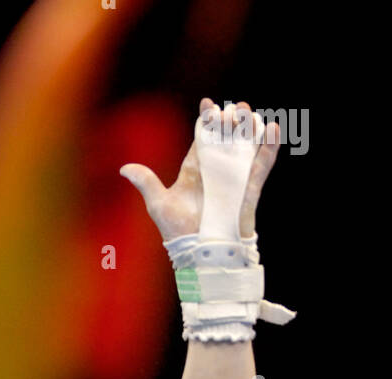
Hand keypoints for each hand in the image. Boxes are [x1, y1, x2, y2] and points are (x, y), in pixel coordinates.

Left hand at [119, 99, 280, 239]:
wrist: (201, 255)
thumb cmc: (179, 234)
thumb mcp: (159, 205)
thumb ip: (147, 183)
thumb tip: (124, 168)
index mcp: (194, 172)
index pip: (202, 140)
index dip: (206, 122)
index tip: (207, 104)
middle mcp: (214, 173)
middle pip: (225, 139)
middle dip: (229, 121)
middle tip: (231, 108)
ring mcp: (234, 180)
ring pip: (245, 147)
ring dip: (249, 128)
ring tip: (248, 112)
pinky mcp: (249, 190)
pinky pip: (262, 166)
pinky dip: (268, 148)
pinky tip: (273, 129)